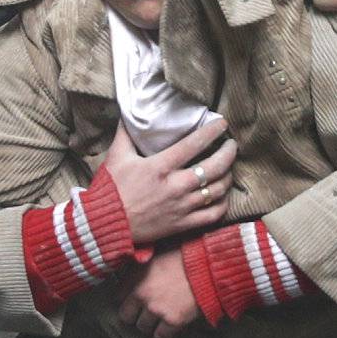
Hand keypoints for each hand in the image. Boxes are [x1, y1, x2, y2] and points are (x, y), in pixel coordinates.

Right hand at [99, 119, 235, 243]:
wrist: (105, 225)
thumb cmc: (111, 189)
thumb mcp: (117, 156)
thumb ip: (126, 133)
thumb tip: (129, 112)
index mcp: (160, 167)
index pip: (194, 144)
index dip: (212, 131)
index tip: (222, 124)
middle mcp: (175, 186)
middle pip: (214, 167)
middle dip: (228, 153)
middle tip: (231, 145)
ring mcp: (182, 207)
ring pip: (218, 190)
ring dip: (228, 176)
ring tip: (229, 167)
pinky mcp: (183, 224)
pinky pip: (213, 214)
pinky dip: (223, 203)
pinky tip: (223, 194)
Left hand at [117, 246, 200, 337]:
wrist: (207, 267)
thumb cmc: (184, 258)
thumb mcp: (156, 256)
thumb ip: (140, 269)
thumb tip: (132, 277)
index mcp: (136, 277)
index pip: (117, 297)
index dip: (126, 300)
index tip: (132, 302)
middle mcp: (142, 294)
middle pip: (126, 316)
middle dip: (134, 315)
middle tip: (144, 314)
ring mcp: (156, 309)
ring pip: (142, 327)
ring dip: (150, 325)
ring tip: (158, 320)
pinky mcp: (172, 321)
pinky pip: (160, 336)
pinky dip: (163, 335)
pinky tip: (168, 330)